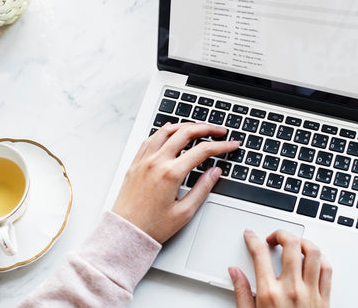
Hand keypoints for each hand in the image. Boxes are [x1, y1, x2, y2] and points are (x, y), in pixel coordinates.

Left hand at [112, 122, 239, 242]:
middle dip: (206, 128)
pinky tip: (170, 131)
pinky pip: (150, 139)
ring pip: (166, 131)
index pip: (202, 151)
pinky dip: (163, 131)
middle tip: (219, 131)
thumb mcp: (184, 212)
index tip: (232, 144)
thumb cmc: (152, 227)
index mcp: (171, 174)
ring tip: (198, 128)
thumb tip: (215, 172)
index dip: (221, 146)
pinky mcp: (135, 163)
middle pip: (185, 133)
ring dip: (185, 126)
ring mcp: (144, 161)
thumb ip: (202, 189)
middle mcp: (156, 162)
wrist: (125, 232)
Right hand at [229, 230, 331, 307]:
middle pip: (290, 245)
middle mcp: (292, 289)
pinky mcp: (325, 299)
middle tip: (273, 238)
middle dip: (280, 233)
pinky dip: (320, 259)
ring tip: (293, 244)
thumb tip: (235, 272)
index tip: (250, 236)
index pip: (260, 254)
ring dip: (302, 242)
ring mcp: (311, 293)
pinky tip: (311, 260)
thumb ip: (242, 292)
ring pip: (313, 252)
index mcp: (269, 293)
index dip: (253, 239)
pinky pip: (327, 269)